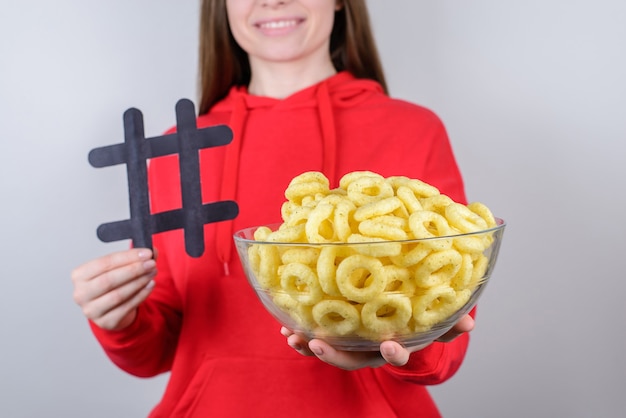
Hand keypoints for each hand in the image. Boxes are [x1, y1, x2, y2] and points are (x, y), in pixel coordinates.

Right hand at [71, 248, 156, 330]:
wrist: (110, 309)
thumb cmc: (112, 284)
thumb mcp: (118, 268)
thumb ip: (134, 258)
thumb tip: (152, 251)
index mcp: (79, 275)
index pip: (104, 263)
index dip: (127, 257)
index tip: (146, 253)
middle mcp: (81, 293)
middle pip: (109, 280)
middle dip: (134, 270)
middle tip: (151, 264)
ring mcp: (92, 310)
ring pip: (118, 295)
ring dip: (139, 282)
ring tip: (152, 273)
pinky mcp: (105, 321)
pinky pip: (126, 307)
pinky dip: (141, 295)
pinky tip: (150, 285)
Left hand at [281, 314, 474, 370]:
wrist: (398, 318)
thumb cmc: (416, 318)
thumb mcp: (435, 319)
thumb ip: (451, 322)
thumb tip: (469, 322)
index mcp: (396, 344)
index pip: (396, 355)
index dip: (393, 353)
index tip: (389, 346)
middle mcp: (372, 350)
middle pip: (354, 359)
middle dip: (334, 354)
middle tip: (316, 342)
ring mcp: (354, 344)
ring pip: (331, 350)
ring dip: (310, 345)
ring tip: (291, 336)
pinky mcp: (337, 333)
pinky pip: (318, 336)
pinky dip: (301, 331)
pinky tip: (285, 324)